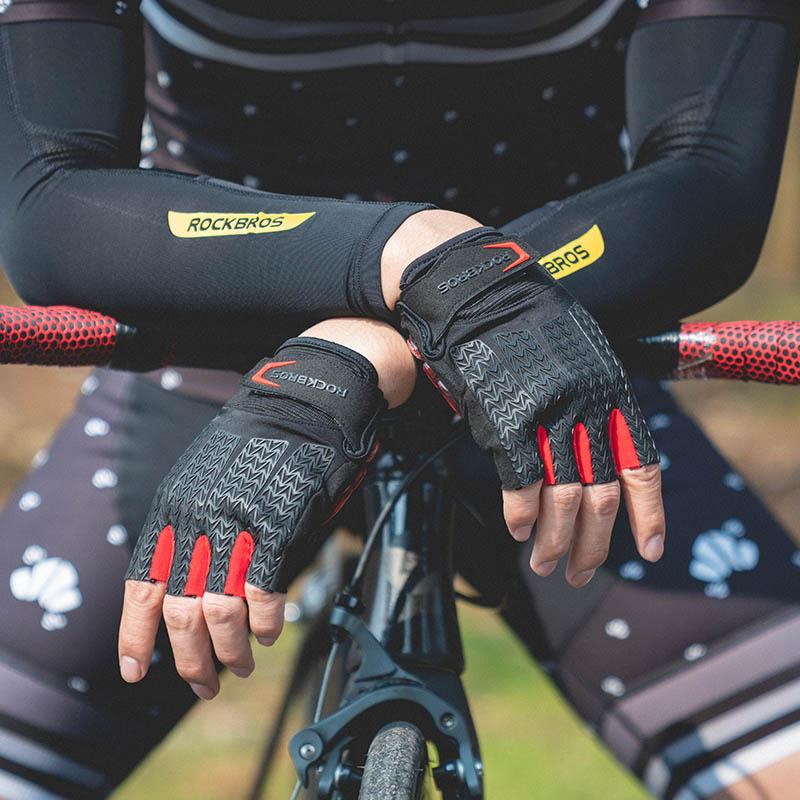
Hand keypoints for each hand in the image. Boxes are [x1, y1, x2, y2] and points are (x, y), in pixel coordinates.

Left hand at [118, 332, 395, 698]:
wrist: (306, 401)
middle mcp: (196, 518)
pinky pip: (264, 592)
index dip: (135, 636)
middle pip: (179, 613)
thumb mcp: (207, 477)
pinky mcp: (276, 523)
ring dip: (230, 650)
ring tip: (241, 663)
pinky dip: (265, 621)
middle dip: (189, 660)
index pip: (142, 586)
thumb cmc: (260, 443)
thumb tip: (187, 591)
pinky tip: (269, 630)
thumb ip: (193, 529)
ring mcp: (236, 521)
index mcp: (173, 508)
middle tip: (205, 682)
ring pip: (219, 612)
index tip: (137, 672)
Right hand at [396, 228, 664, 586]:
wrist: (476, 290)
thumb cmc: (522, 320)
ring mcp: (545, 416)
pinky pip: (519, 485)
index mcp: (611, 391)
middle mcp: (585, 408)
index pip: (642, 465)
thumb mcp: (579, 351)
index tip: (651, 549)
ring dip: (556, 541)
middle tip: (579, 572)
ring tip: (546, 563)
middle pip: (602, 496)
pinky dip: (521, 516)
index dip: (648, 514)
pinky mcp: (505, 421)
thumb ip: (594, 398)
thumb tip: (602, 447)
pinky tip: (518, 530)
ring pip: (564, 500)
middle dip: (594, 545)